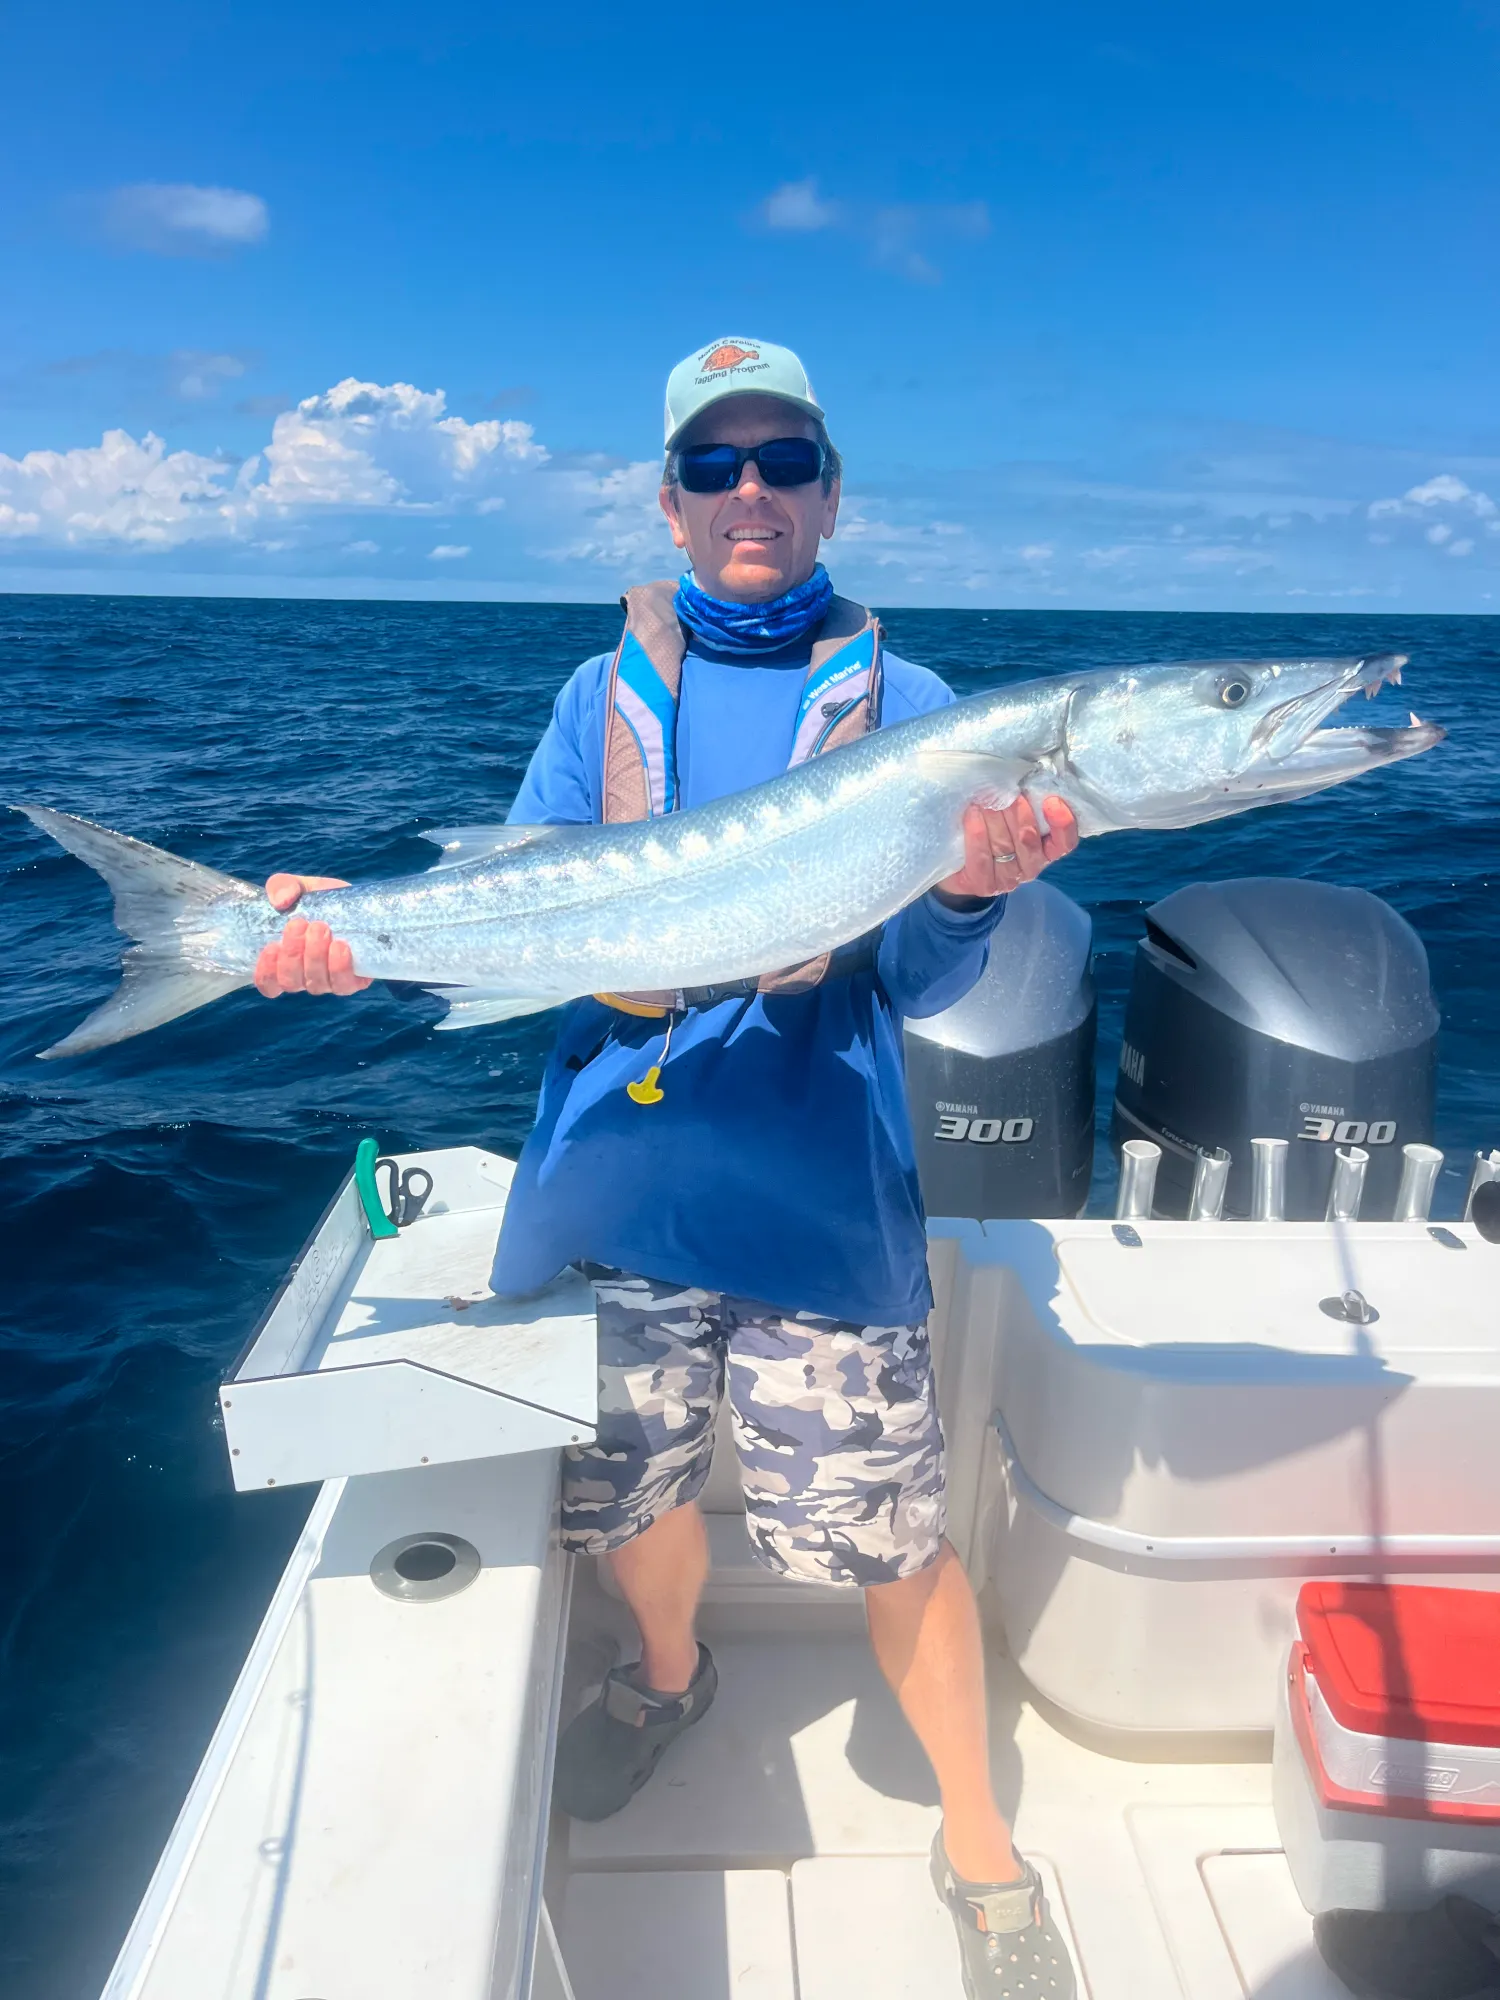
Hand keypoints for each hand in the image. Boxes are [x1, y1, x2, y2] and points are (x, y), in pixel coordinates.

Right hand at [253, 874, 371, 997]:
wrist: (358, 904)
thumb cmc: (321, 901)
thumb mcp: (299, 888)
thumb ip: (282, 886)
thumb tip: (280, 901)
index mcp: (285, 961)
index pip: (268, 983)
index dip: (266, 971)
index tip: (273, 946)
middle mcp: (305, 976)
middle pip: (290, 981)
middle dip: (292, 954)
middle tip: (300, 924)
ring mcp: (329, 981)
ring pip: (315, 984)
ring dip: (315, 956)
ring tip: (321, 928)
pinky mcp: (355, 980)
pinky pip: (344, 985)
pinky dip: (339, 967)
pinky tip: (340, 946)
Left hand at [936, 795, 1078, 900]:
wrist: (960, 864)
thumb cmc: (992, 829)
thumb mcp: (1012, 814)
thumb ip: (1024, 800)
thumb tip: (1026, 771)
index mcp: (1046, 850)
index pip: (1064, 843)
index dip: (1062, 824)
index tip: (1052, 800)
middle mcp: (1031, 867)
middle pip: (1029, 842)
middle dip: (1019, 814)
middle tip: (1008, 793)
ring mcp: (1008, 879)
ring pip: (1005, 848)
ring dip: (996, 820)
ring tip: (986, 799)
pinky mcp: (984, 885)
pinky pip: (981, 859)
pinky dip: (977, 835)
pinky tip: (972, 814)